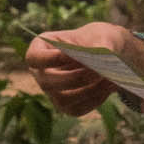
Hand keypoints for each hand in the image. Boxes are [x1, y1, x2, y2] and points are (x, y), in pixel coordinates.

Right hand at [23, 21, 143, 115]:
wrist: (108, 54)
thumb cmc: (99, 38)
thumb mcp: (102, 34)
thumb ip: (102, 45)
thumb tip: (103, 58)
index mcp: (42, 48)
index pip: (34, 58)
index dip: (48, 59)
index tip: (70, 54)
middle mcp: (42, 72)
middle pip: (47, 82)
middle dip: (74, 78)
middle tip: (97, 71)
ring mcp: (53, 91)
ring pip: (62, 99)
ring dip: (87, 91)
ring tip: (109, 79)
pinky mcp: (67, 106)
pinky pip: (77, 109)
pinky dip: (95, 99)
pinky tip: (109, 87)